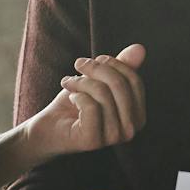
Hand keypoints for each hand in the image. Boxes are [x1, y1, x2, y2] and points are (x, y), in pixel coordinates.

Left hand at [24, 46, 147, 159]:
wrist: (49, 127)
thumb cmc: (76, 103)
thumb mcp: (100, 80)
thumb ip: (122, 66)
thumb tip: (139, 48)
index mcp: (137, 116)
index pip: (134, 81)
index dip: (114, 63)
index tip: (94, 59)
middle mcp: (130, 129)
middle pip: (119, 85)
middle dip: (95, 68)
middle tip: (78, 64)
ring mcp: (113, 137)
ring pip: (103, 93)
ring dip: (81, 81)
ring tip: (69, 82)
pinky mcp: (93, 140)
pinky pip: (90, 106)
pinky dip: (77, 95)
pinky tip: (71, 98)